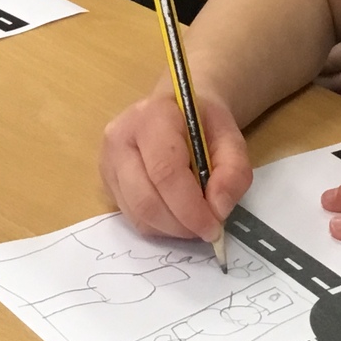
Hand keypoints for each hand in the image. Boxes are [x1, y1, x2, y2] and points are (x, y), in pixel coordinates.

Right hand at [100, 86, 252, 243]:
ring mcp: (108, 160)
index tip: (214, 227)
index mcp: (152, 116)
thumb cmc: (203, 123)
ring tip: (194, 221)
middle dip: (181, 225)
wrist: (177, 110)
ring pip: (137, 214)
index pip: (165, 171)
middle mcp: (120, 137)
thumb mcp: (231, 138)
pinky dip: (159, 226)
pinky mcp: (106, 180)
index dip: (190, 207)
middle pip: (145, 199)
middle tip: (208, 230)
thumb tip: (218, 209)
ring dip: (171, 229)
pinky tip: (177, 214)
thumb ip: (234, 172)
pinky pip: (131, 217)